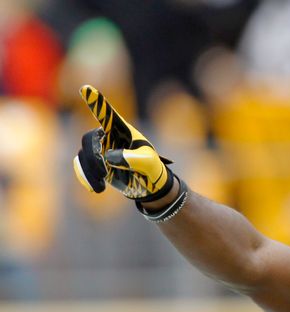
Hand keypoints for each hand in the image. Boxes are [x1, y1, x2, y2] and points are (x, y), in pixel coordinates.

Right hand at [73, 85, 173, 201]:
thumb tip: (109, 157)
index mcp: (122, 130)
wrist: (147, 185)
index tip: (86, 88)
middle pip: (89, 139)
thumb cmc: (151, 169)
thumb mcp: (148, 164)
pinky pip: (80, 165)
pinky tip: (98, 187)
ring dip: (91, 170)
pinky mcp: (95, 162)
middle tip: (106, 172)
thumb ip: (132, 158)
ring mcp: (100, 149)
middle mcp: (108, 136)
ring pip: (83, 154)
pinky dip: (85, 176)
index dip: (97, 103)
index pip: (108, 114)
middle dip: (94, 157)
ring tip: (104, 182)